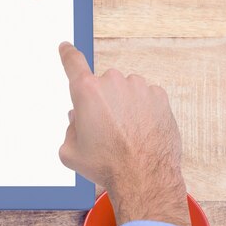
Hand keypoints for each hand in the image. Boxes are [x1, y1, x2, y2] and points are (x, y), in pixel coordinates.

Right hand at [58, 42, 190, 225]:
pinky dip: (142, 110)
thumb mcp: (71, 152)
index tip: (66, 47)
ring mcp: (138, 87)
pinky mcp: (159, 96)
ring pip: (124, 91)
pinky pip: (145, 97)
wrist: (144, 178)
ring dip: (122, 105)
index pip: (73, 63)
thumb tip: (77, 121)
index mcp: (87, 91)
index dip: (67, 54)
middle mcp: (113, 82)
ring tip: (125, 134)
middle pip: (101, 86)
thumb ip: (69, 130)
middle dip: (100, 102)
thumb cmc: (107, 165)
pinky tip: (140, 130)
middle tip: (104, 129)